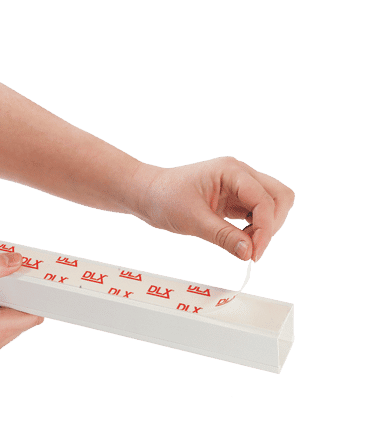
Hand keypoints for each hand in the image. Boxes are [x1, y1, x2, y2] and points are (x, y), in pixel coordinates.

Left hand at [133, 156, 294, 261]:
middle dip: (272, 224)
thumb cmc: (164, 199)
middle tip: (253, 249)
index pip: (265, 199)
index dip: (265, 229)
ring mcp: (238, 185)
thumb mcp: (193, 220)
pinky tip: (240, 241)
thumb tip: (250, 253)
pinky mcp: (233, 198)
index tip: (254, 254)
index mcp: (231, 171)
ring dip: (265, 227)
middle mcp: (240, 174)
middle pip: (279, 196)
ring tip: (244, 246)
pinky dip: (255, 228)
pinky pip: (255, 212)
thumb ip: (224, 236)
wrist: (146, 193)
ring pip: (271, 204)